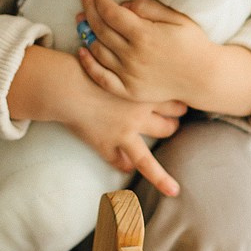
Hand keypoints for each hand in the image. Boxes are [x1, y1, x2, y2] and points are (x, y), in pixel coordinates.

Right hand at [63, 79, 184, 197]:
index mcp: (144, 95)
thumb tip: (148, 67)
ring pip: (147, 160)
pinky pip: (119, 163)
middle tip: (174, 125)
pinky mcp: (105, 145)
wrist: (67, 85)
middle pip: (167, 128)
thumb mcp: (119, 66)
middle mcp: (138, 117)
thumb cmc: (90, 69)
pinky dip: (123, 166)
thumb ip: (135, 72)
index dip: (181, 105)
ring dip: (159, 171)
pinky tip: (127, 167)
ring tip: (170, 185)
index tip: (183, 105)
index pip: (176, 104)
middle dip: (173, 127)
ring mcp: (122, 134)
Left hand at [77, 0, 250, 116]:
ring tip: (81, 19)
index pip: (112, 13)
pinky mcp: (129, 91)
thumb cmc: (192, 43)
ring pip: (98, 51)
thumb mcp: (177, 17)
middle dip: (89, 11)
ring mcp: (129, 76)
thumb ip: (149, 7)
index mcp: (145, 35)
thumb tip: (124, 4)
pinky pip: (101, 78)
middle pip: (101, 30)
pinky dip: (88, 64)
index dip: (100, 0)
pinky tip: (82, 51)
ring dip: (86, 33)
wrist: (204, 78)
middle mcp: (133, 56)